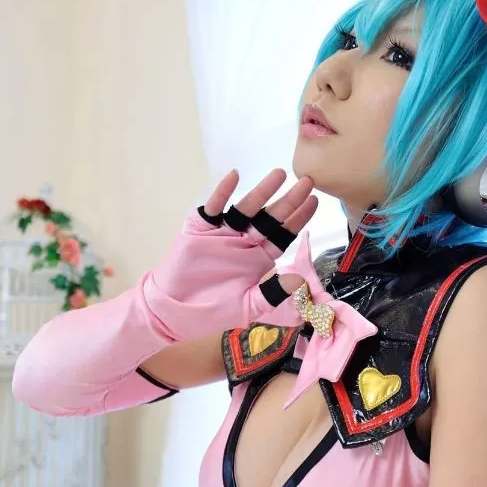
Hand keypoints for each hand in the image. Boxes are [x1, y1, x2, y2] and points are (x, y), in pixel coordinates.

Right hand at [141, 168, 318, 342]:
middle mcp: (244, 241)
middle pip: (270, 218)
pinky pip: (212, 208)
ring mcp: (223, 232)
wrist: (173, 312)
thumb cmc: (212, 311)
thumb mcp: (247, 307)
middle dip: (288, 200)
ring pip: (246, 208)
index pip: (283, 234)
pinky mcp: (200, 229)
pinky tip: (234, 176)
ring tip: (279, 174)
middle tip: (306, 182)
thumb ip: (272, 293)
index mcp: (258, 258)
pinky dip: (222, 193)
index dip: (298, 219)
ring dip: (261, 192)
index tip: (314, 201)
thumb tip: (299, 280)